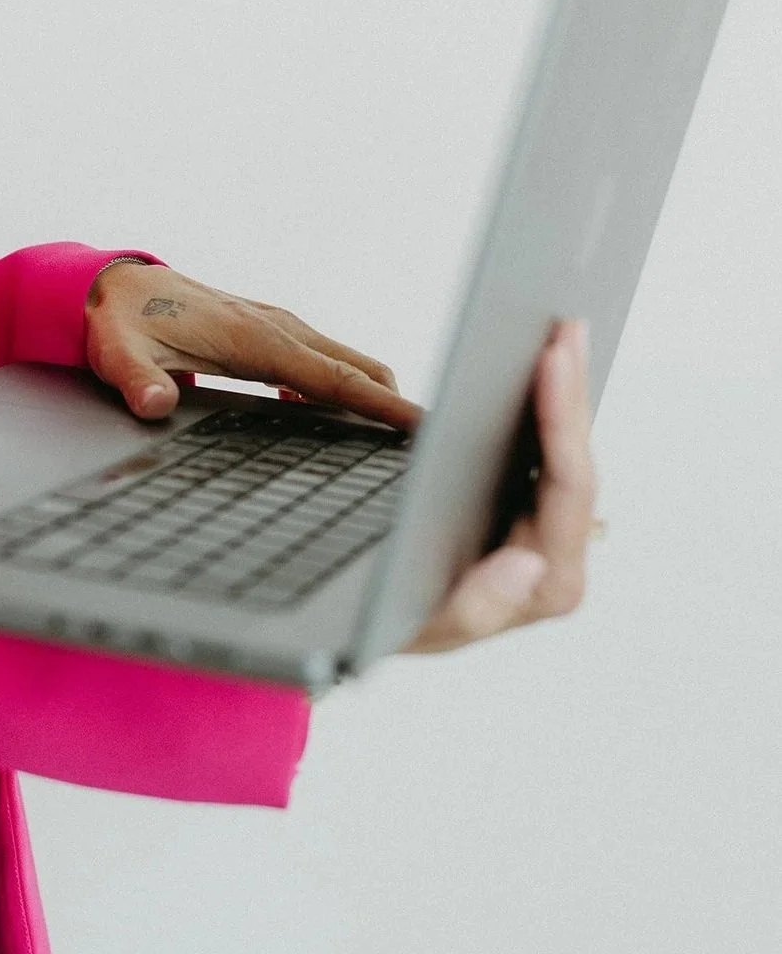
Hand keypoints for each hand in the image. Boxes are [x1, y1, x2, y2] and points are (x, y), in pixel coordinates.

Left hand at [84, 261, 420, 430]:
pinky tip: (328, 415)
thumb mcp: (120, 357)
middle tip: (429, 443)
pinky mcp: (268, 331)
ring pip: (344, 362)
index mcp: (256, 339)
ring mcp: (277, 326)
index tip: (423, 425)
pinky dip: (343, 385)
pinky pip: (321, 361)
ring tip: (394, 435)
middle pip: (357, 367)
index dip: (382, 404)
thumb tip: (154, 406)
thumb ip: (138, 384)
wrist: (111, 285)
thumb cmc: (120, 323)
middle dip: (394, 401)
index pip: (335, 378)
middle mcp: (278, 328)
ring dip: (371, 393)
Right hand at [401, 318, 595, 651]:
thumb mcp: (421, 627)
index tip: (551, 360)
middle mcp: (559, 555)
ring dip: (564, 387)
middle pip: (577, 460)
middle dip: (570, 388)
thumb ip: (474, 608)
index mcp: (548, 584)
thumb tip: (529, 563)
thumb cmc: (395, 627)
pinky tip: (541, 362)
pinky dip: (546, 402)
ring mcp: (547, 529)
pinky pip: (547, 447)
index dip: (562, 420)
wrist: (376, 625)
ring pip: (567, 448)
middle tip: (563, 326)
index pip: (568, 491)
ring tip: (559, 331)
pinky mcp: (527, 508)